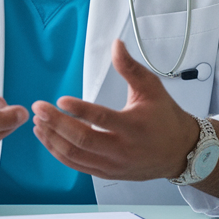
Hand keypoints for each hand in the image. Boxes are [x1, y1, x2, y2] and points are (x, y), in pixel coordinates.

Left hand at [31, 40, 198, 180]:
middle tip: (39, 109)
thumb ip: (130, 68)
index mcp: (134, 127)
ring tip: (38, 123)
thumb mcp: (151, 88)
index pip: (102, 119)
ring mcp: (113, 165)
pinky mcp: (107, 174)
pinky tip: (48, 138)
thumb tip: (115, 44)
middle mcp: (122, 149)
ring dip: (53, 139)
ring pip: (76, 156)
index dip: (79, 110)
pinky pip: (77, 166)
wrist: (180, 152)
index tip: (59, 100)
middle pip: (82, 140)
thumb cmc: (164, 117)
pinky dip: (59, 153)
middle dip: (56, 124)